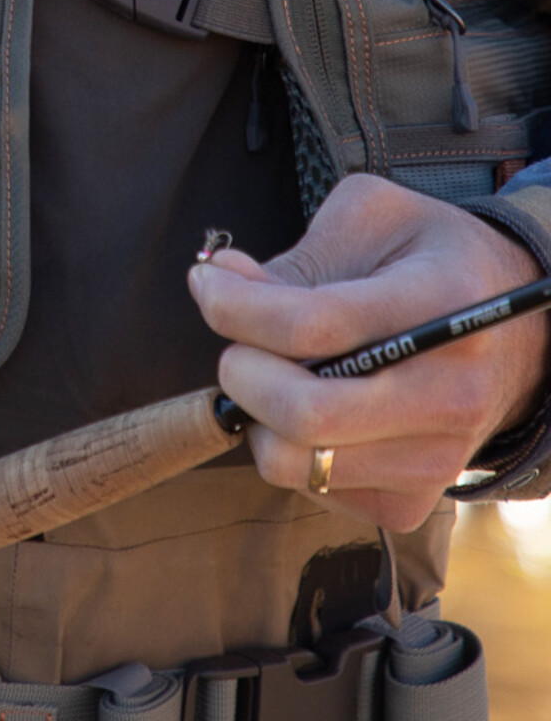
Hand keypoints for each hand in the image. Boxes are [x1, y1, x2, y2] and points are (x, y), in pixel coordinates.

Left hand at [188, 174, 549, 529]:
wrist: (514, 337)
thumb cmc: (429, 263)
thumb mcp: (374, 219)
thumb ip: (296, 255)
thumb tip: (220, 279)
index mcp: (440, 305)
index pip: (314, 326)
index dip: (236, 306)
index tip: (206, 283)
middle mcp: (448, 393)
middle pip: (304, 412)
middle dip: (240, 370)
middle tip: (235, 341)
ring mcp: (436, 458)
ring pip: (297, 462)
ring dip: (257, 414)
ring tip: (273, 373)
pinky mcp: (413, 502)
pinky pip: (313, 488)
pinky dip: (288, 446)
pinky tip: (311, 405)